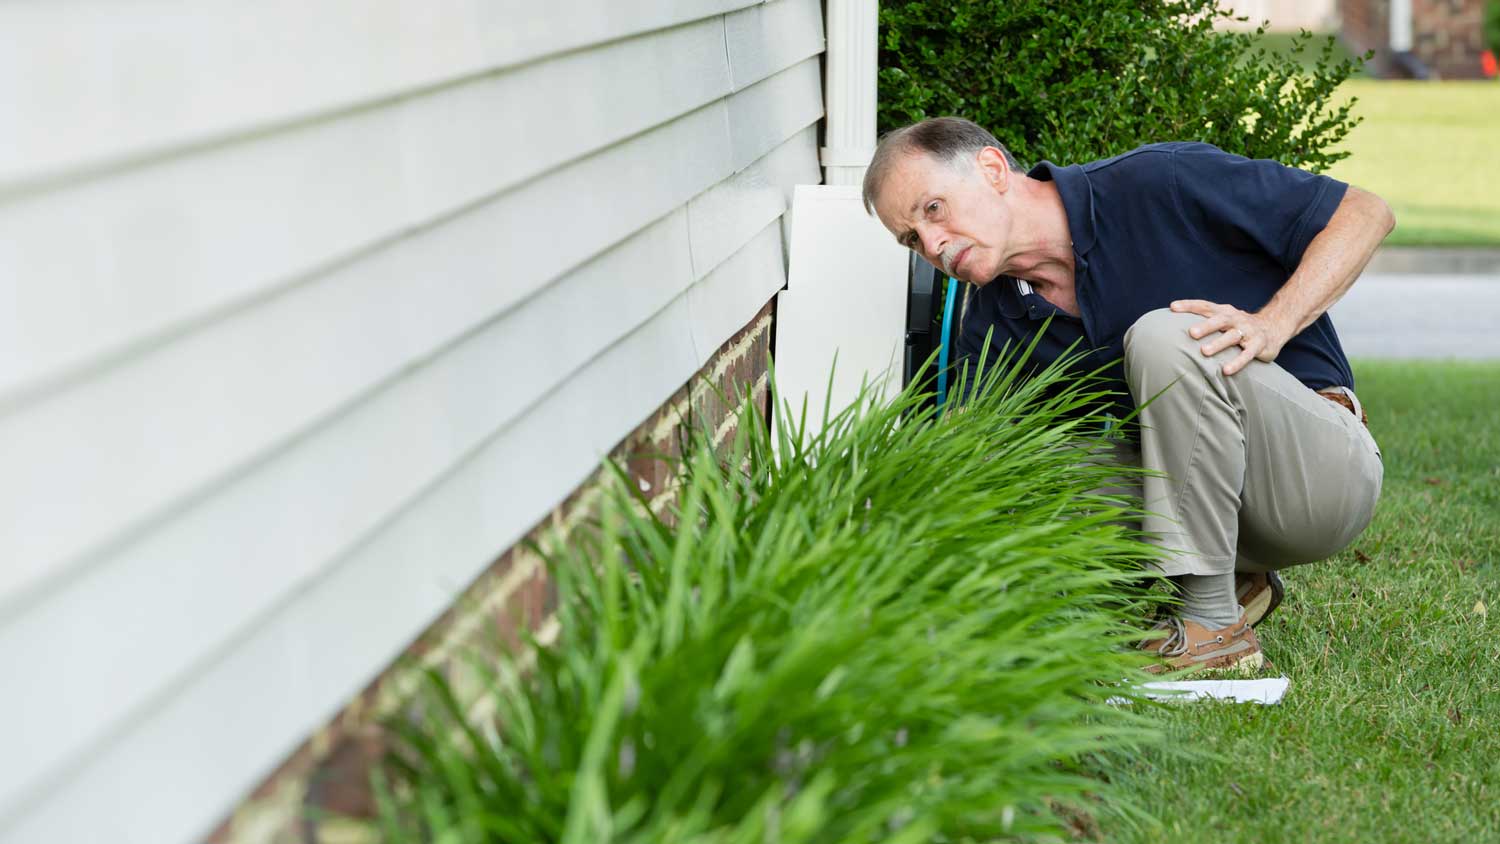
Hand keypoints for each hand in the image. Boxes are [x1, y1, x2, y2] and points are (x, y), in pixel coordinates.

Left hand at [1168, 299, 1291, 375]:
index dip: (1190, 305)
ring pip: (1232, 336)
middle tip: (1191, 333)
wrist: (1274, 327)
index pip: (1205, 306)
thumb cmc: (1239, 325)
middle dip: (1205, 326)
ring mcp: (1248, 332)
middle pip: (1219, 320)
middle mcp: (1236, 319)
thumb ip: (1204, 320)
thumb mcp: (1223, 319)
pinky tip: (1226, 371)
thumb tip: (1172, 326)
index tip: (1173, 307)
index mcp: (1224, 312)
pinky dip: (1237, 362)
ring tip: (1204, 352)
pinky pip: (1247, 354)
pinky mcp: (1258, 345)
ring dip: (1218, 343)